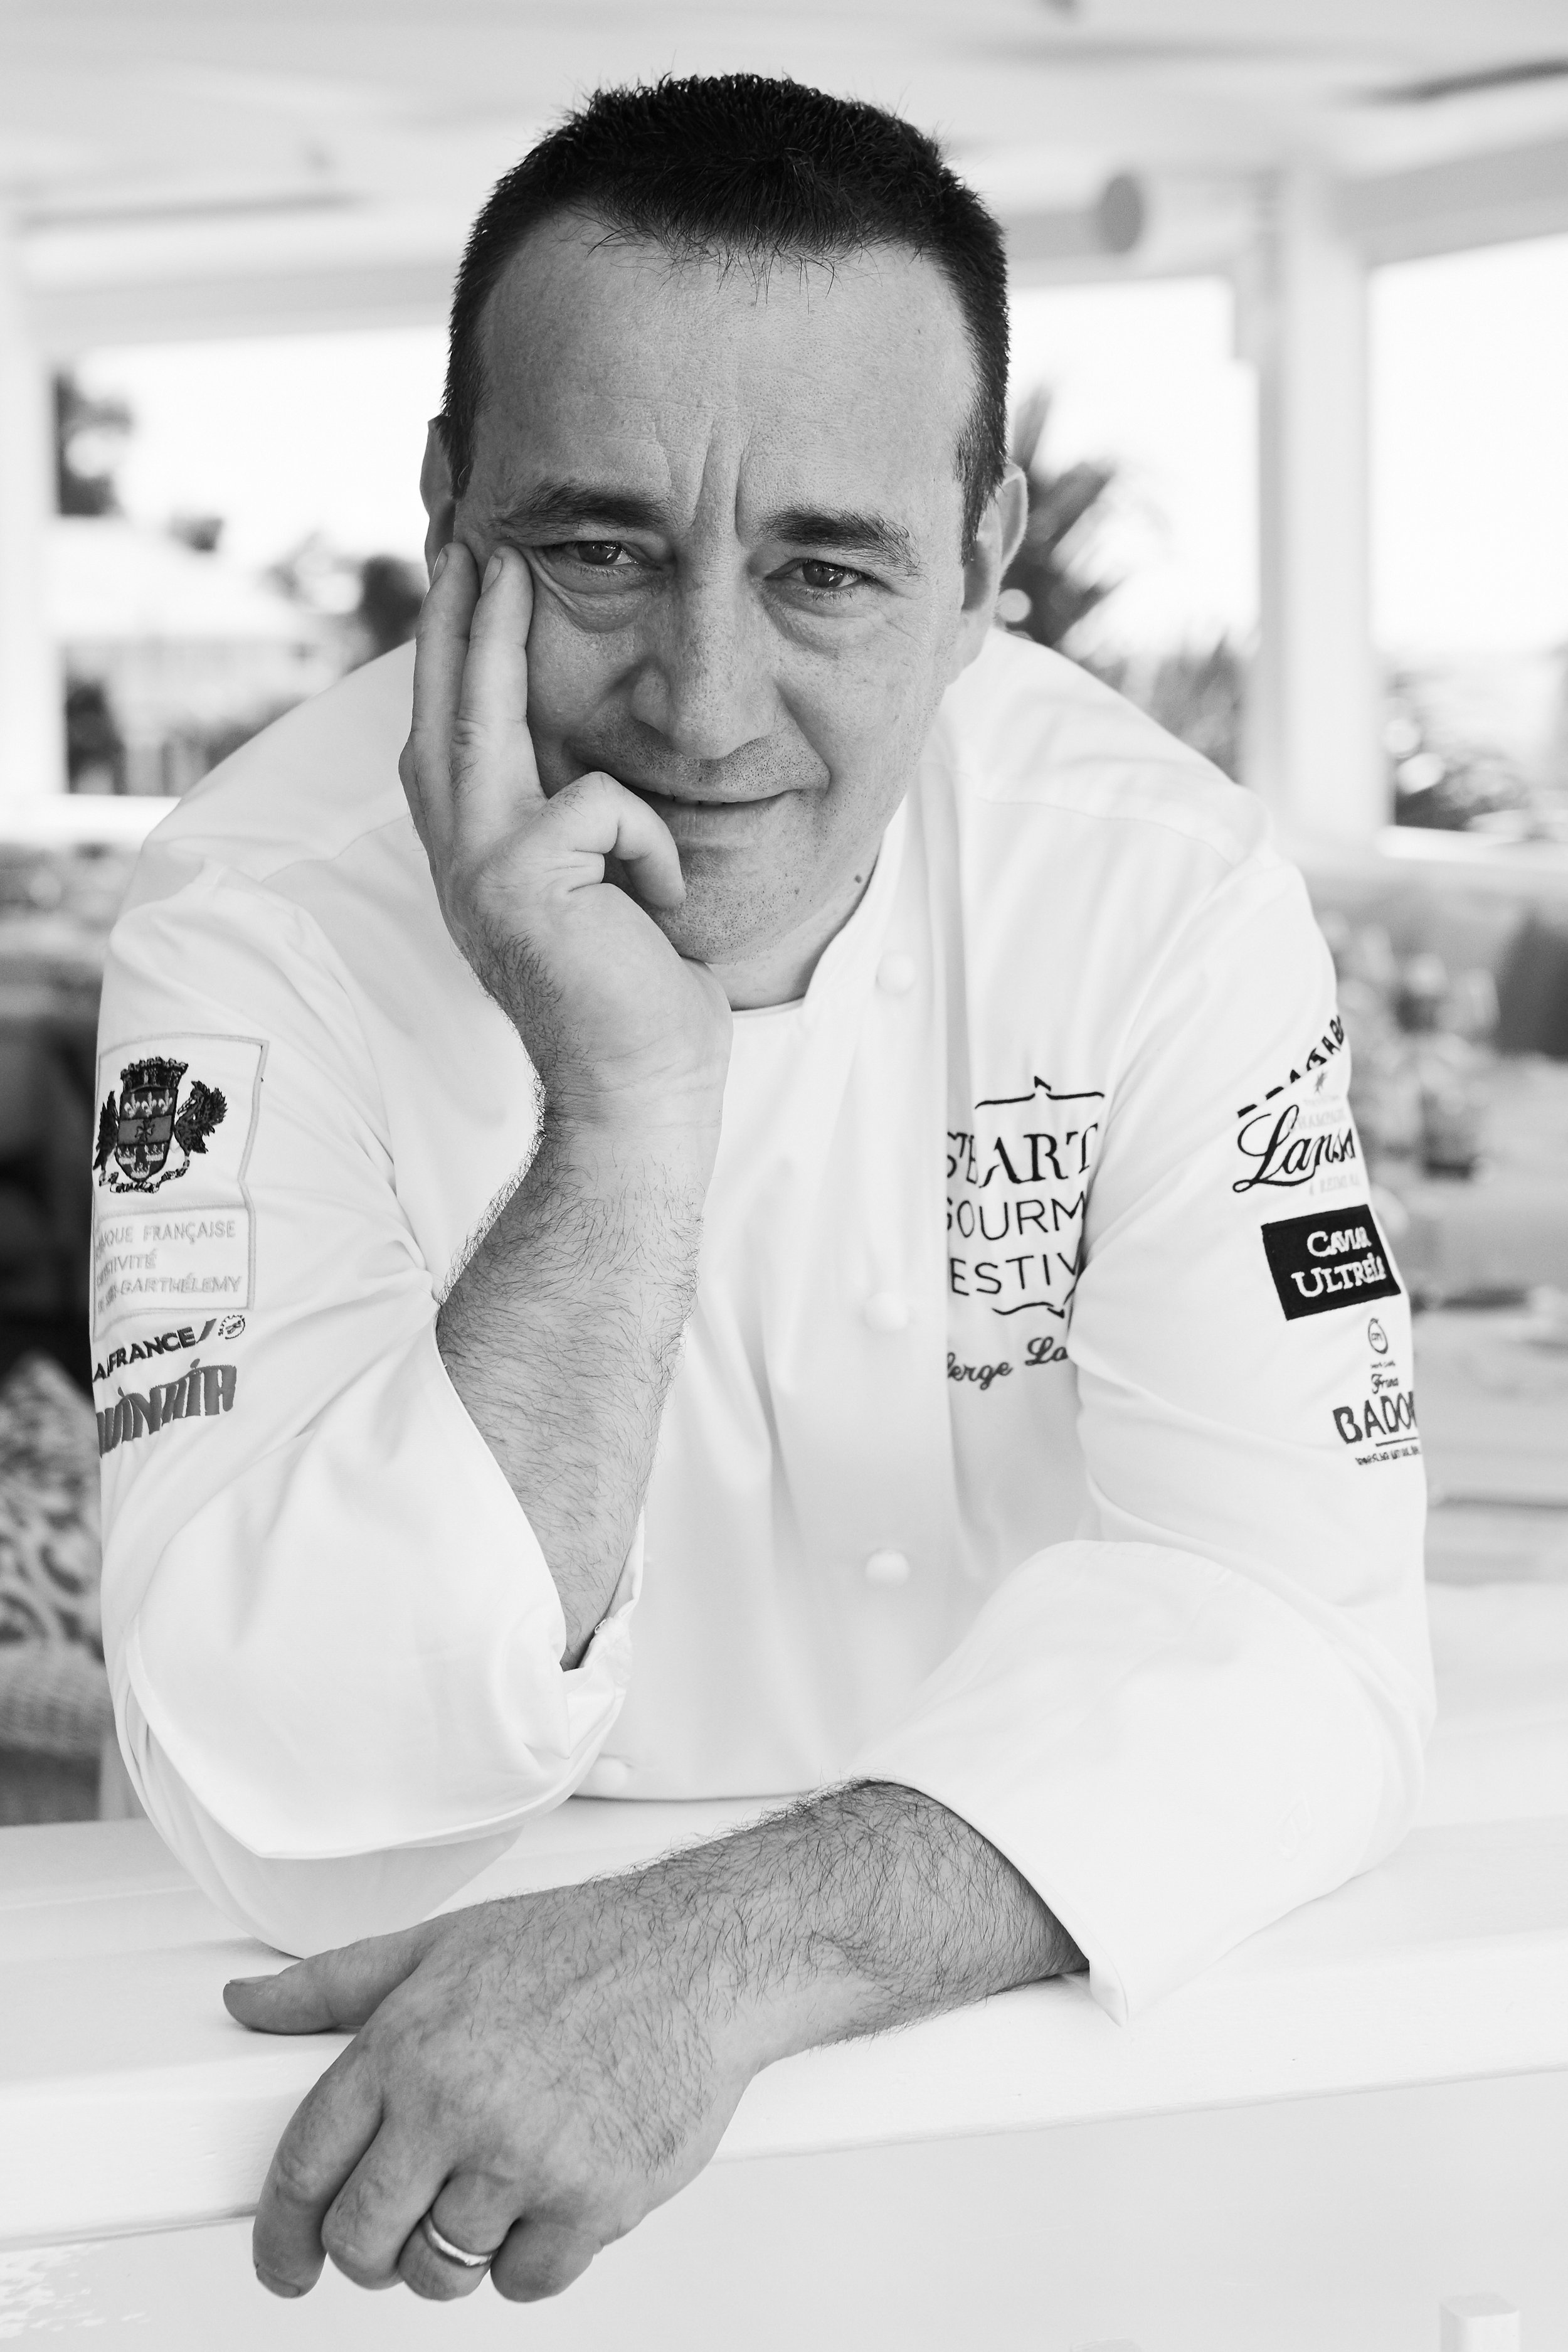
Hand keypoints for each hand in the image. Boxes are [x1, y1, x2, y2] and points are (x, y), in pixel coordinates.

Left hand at [226, 1881, 752, 2305]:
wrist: (701, 1957)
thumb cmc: (581, 1947)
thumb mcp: (442, 1945)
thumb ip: (333, 1983)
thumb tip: (248, 1999)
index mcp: (406, 2045)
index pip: (304, 2167)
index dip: (279, 2233)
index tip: (283, 2260)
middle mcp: (455, 2107)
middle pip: (362, 2239)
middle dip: (365, 2251)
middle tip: (392, 2230)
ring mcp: (523, 2162)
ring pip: (438, 2271)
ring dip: (449, 2252)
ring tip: (484, 2193)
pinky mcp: (589, 2205)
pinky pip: (522, 2283)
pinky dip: (526, 2258)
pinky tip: (544, 2197)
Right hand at [399, 542, 730, 1130]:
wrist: (640, 1090)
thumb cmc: (641, 1006)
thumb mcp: (603, 899)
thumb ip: (575, 836)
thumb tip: (586, 773)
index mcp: (479, 866)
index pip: (450, 744)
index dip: (449, 665)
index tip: (466, 589)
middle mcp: (462, 862)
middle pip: (445, 713)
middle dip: (454, 619)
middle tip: (471, 539)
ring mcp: (478, 868)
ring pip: (487, 721)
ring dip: (498, 637)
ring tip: (512, 566)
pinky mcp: (518, 877)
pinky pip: (601, 805)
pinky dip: (649, 846)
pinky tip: (657, 905)